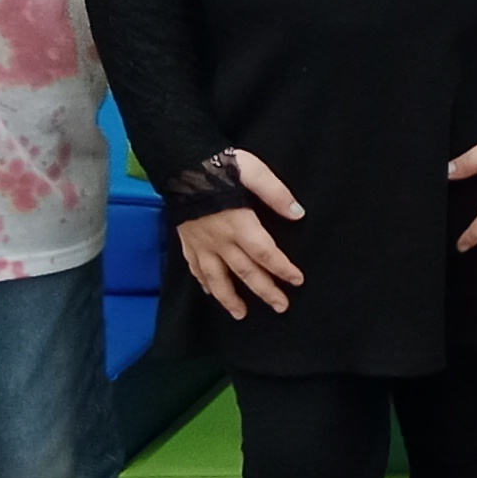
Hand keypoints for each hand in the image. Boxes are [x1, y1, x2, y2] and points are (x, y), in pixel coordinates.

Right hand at [174, 150, 305, 319]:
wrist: (179, 163)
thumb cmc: (220, 165)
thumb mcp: (254, 171)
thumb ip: (276, 194)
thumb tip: (297, 213)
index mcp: (239, 224)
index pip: (265, 254)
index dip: (282, 269)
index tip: (297, 281)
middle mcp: (219, 240)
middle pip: (245, 272)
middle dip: (264, 291)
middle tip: (281, 307)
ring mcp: (201, 243)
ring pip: (216, 278)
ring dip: (230, 298)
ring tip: (241, 314)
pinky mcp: (187, 241)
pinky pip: (195, 268)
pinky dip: (204, 283)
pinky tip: (210, 292)